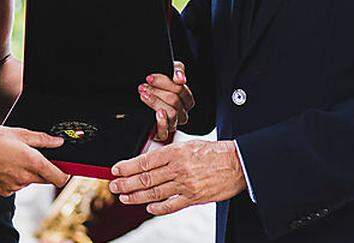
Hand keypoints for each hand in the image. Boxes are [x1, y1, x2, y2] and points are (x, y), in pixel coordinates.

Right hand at [0, 124, 68, 196]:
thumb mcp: (20, 133)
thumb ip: (43, 140)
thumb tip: (59, 142)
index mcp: (32, 162)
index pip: (59, 178)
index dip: (64, 174)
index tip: (63, 168)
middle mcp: (24, 178)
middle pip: (44, 180)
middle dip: (43, 170)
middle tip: (31, 156)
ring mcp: (13, 186)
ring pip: (28, 182)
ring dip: (26, 174)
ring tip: (11, 158)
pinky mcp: (2, 192)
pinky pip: (15, 187)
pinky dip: (13, 179)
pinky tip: (2, 166)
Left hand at [110, 140, 244, 214]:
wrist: (239, 163)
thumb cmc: (215, 152)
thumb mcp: (189, 145)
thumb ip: (170, 153)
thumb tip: (150, 160)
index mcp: (176, 153)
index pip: (145, 161)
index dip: (127, 166)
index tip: (116, 169)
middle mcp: (178, 169)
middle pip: (146, 178)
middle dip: (127, 183)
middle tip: (114, 186)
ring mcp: (186, 185)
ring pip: (155, 192)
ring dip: (136, 196)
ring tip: (124, 197)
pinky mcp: (194, 198)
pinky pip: (172, 205)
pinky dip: (159, 207)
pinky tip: (148, 208)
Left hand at [139, 62, 193, 141]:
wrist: (135, 104)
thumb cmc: (154, 86)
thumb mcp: (166, 72)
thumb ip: (177, 70)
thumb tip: (181, 78)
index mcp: (185, 99)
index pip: (182, 91)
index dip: (166, 83)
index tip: (149, 78)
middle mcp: (181, 113)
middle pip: (175, 101)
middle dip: (157, 92)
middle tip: (143, 86)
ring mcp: (172, 124)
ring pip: (172, 114)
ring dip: (156, 102)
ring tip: (144, 95)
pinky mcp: (162, 133)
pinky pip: (166, 133)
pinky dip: (162, 123)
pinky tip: (157, 113)